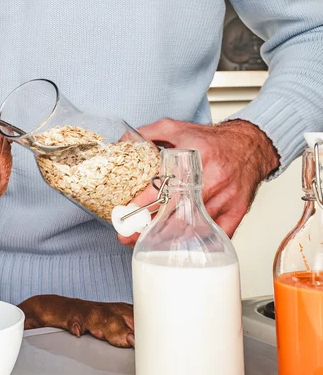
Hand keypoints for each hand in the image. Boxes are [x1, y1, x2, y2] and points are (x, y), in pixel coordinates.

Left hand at [118, 119, 279, 245]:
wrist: (250, 145)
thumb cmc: (213, 141)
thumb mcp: (178, 129)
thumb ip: (149, 133)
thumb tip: (124, 140)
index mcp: (194, 159)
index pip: (163, 187)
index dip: (142, 203)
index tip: (126, 214)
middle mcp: (210, 180)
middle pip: (176, 213)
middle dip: (149, 228)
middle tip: (128, 236)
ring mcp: (225, 198)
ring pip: (193, 226)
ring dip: (168, 238)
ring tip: (146, 242)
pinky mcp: (236, 211)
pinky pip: (216, 233)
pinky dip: (197, 242)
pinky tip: (180, 246)